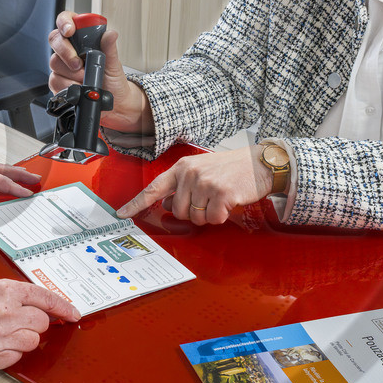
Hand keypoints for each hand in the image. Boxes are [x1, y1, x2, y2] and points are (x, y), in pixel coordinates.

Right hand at [0, 279, 79, 371]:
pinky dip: (8, 355)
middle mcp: (2, 311)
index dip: (62, 307)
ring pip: (31, 341)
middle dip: (33, 324)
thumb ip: (9, 297)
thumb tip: (36, 307)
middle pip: (41, 322)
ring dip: (21, 340)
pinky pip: (16, 358)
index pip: (43, 297)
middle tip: (15, 325)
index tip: (73, 313)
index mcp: (0, 290)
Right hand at [47, 11, 152, 132]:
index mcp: (83, 39)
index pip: (67, 21)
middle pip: (55, 40)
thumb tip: (110, 34)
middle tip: (79, 64)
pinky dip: (67, 86)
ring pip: (54, 63)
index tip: (70, 31)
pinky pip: (54, 81)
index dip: (65, 22)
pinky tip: (79, 88)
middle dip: (66, 52)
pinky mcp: (58, 82)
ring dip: (70, 74)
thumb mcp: (114, 64)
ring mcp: (63, 66)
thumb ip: (110, 49)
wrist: (114, 104)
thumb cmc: (114, 82)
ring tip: (86, 80)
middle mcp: (70, 50)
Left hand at [117, 145, 272, 224]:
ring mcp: (205, 183)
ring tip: (220, 198)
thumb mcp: (202, 170)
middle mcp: (190, 173)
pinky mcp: (220, 194)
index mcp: (182, 167)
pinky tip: (229, 201)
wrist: (260, 163)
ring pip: (196, 218)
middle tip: (209, 199)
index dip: (136, 202)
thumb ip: (183, 185)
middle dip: (194, 212)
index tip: (122, 213)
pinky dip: (221, 216)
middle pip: (179, 211)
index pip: (154, 188)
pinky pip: (213, 219)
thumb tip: (169, 205)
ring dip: (209, 215)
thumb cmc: (232, 168)